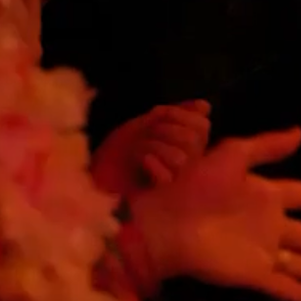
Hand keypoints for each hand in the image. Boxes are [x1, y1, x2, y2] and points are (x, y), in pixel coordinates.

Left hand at [92, 100, 212, 196]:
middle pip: (193, 138)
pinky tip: (139, 163)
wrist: (95, 178)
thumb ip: (174, 114)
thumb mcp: (145, 125)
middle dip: (163, 130)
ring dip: (152, 147)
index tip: (157, 115)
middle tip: (145, 136)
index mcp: (188, 146)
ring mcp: (178, 180)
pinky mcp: (163, 196)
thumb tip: (205, 105)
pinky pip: (168, 176)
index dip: (179, 114)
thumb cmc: (119, 152)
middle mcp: (189, 163)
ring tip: (136, 151)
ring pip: (181, 156)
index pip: (202, 124)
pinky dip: (151, 163)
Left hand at [133, 128, 300, 300]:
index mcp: (263, 194)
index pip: (298, 194)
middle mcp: (267, 225)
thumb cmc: (196, 185)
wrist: (167, 223)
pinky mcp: (255, 276)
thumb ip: (267, 146)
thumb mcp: (232, 155)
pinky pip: (288, 288)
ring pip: (300, 263)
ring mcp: (263, 252)